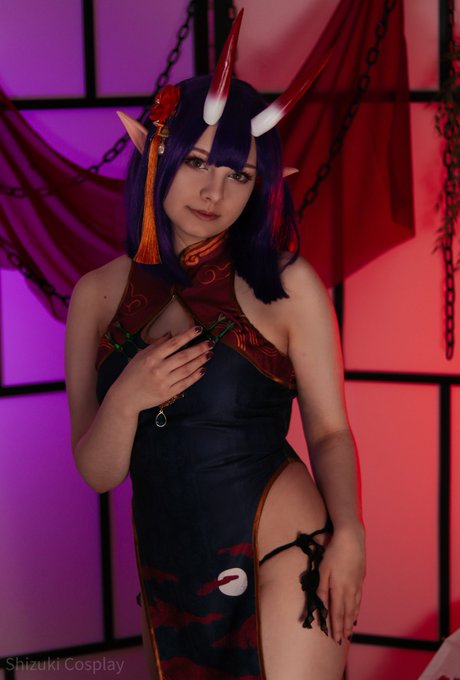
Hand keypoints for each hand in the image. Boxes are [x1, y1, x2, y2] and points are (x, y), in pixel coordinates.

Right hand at [108, 325, 211, 415]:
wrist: (124, 397)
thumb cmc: (132, 374)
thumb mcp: (140, 355)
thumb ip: (156, 345)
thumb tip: (171, 333)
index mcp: (151, 357)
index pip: (173, 344)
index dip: (187, 335)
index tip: (198, 329)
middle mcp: (158, 369)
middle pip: (183, 356)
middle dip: (199, 348)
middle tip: (210, 342)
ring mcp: (164, 382)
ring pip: (187, 369)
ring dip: (200, 361)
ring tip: (209, 354)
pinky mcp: (168, 393)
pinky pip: (185, 383)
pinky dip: (195, 376)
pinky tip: (202, 369)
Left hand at [316, 523, 365, 644]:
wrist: (351, 539)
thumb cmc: (334, 552)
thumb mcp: (323, 570)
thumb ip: (322, 589)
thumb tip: (321, 605)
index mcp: (339, 588)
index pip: (336, 613)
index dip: (335, 626)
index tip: (335, 638)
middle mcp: (350, 590)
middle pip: (347, 613)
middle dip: (344, 627)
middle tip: (343, 639)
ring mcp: (357, 585)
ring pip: (354, 607)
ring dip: (351, 620)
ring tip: (350, 630)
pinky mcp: (360, 579)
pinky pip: (359, 599)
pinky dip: (357, 608)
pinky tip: (356, 611)